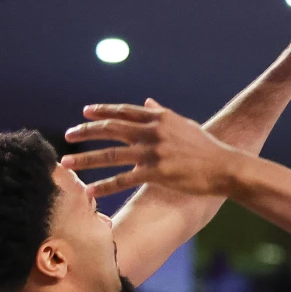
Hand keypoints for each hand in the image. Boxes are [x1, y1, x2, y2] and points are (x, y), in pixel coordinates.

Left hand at [63, 100, 238, 197]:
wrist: (224, 166)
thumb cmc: (205, 146)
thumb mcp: (183, 124)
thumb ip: (161, 113)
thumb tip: (147, 101)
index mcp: (160, 118)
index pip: (124, 111)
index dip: (102, 111)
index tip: (85, 113)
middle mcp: (153, 131)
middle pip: (111, 129)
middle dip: (86, 131)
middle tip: (68, 136)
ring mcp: (153, 152)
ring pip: (111, 154)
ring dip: (85, 159)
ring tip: (66, 164)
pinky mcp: (155, 173)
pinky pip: (122, 179)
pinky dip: (103, 185)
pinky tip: (89, 190)